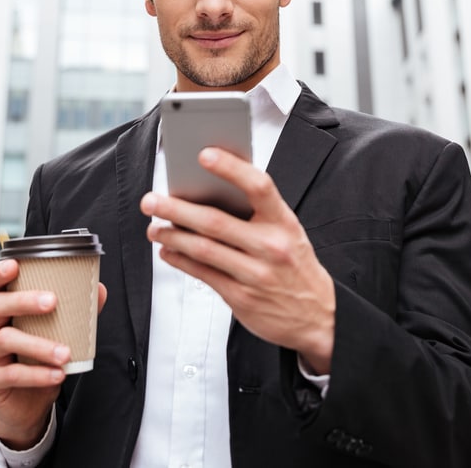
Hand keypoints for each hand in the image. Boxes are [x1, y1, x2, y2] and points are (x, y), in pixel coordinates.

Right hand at [0, 258, 107, 448]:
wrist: (27, 404)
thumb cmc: (39, 360)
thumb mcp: (57, 333)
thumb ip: (75, 312)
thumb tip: (98, 289)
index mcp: (3, 312)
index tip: (15, 265)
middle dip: (23, 301)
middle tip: (52, 302)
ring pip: (5, 340)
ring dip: (39, 344)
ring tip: (65, 353)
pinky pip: (10, 374)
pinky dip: (36, 374)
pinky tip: (57, 374)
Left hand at [141, 147, 334, 373]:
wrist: (318, 316)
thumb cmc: (297, 267)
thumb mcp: (290, 233)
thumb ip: (259, 213)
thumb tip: (213, 191)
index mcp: (284, 223)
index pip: (259, 186)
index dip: (231, 168)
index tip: (204, 154)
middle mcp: (271, 246)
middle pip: (216, 221)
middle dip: (176, 209)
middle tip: (151, 200)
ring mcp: (255, 274)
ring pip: (203, 249)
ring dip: (172, 236)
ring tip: (154, 227)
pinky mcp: (241, 297)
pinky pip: (202, 274)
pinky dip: (180, 260)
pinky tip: (168, 251)